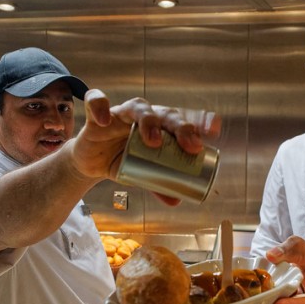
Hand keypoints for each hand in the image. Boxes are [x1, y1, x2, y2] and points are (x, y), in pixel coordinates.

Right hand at [71, 89, 219, 203]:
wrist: (91, 164)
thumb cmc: (122, 162)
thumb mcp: (141, 174)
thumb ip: (157, 184)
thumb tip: (177, 200)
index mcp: (160, 127)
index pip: (183, 119)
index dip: (199, 121)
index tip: (213, 131)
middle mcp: (144, 116)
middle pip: (166, 113)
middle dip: (181, 127)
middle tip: (191, 145)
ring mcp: (122, 114)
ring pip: (139, 107)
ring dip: (149, 121)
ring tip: (154, 141)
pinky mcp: (97, 117)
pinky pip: (96, 103)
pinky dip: (100, 107)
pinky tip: (104, 120)